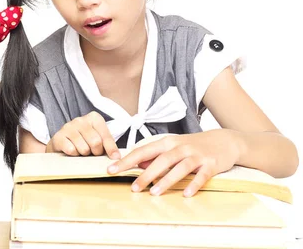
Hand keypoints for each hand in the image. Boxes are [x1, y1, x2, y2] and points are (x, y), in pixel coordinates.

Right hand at [46, 111, 119, 158]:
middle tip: (92, 152)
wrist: (62, 142)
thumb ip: (108, 145)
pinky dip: (73, 154)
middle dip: (96, 152)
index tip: (115, 158)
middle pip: (95, 142)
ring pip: (83, 148)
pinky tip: (72, 150)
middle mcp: (81, 120)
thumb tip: (117, 157)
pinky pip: (71, 150)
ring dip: (84, 154)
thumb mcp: (98, 139)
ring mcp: (68, 127)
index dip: (111, 149)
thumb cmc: (84, 141)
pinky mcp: (58, 136)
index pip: (106, 136)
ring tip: (81, 150)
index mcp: (94, 118)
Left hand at [108, 129, 239, 196]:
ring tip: (154, 193)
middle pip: (161, 160)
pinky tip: (186, 194)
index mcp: (167, 143)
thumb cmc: (194, 146)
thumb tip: (137, 163)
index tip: (111, 169)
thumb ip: (156, 155)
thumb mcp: (173, 146)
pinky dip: (194, 184)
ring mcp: (196, 155)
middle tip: (133, 188)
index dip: (127, 160)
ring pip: (180, 167)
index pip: (143, 151)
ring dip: (166, 180)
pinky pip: (201, 175)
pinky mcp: (211, 164)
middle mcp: (180, 147)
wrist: (225, 140)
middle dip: (145, 174)